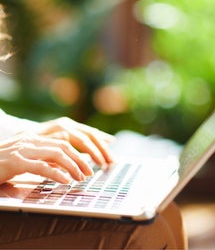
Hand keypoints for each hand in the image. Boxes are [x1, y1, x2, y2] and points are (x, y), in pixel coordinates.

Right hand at [0, 117, 114, 183]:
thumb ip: (47, 155)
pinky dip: (56, 173)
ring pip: (57, 153)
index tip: (103, 149)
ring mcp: (24, 148)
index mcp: (38, 135)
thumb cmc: (5, 162)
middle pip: (68, 143)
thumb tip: (68, 163)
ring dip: (74, 165)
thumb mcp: (30, 155)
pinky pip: (41, 166)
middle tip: (96, 168)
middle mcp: (33, 138)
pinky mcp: (16, 161)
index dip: (88, 141)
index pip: (69, 135)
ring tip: (82, 177)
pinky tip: (66, 181)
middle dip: (86, 156)